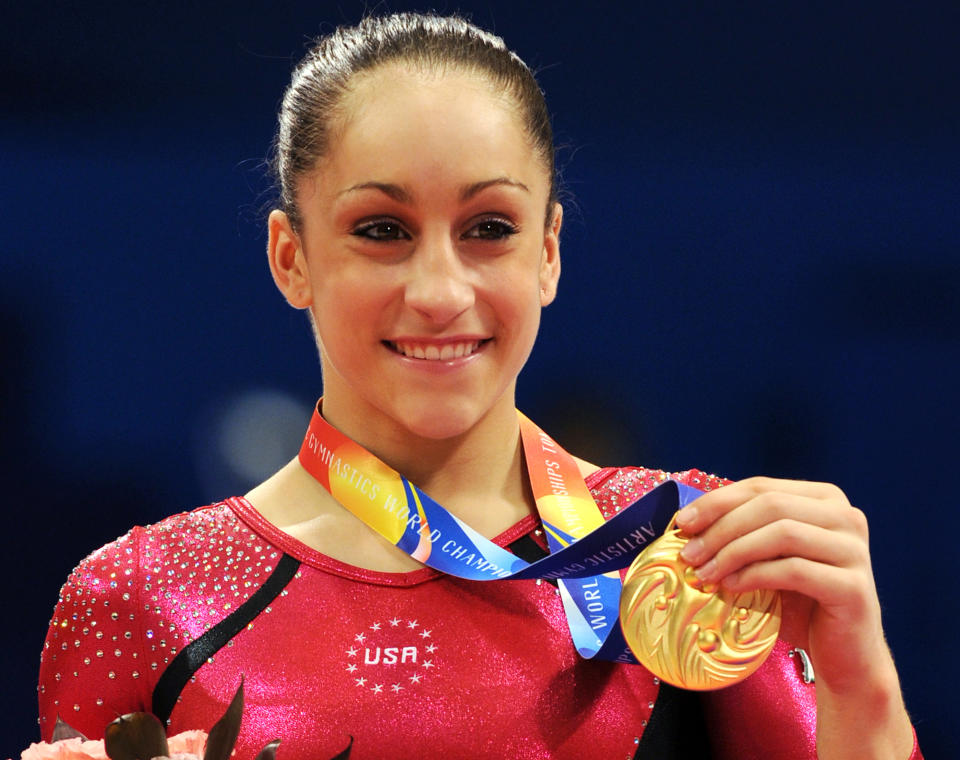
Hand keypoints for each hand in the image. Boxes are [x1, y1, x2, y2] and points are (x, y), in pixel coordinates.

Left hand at [674, 476, 913, 759]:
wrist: (843, 655)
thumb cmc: (798, 602)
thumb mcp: (767, 558)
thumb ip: (742, 532)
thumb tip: (685, 522)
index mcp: (824, 499)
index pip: (761, 487)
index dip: (717, 501)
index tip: (682, 523)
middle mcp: (846, 516)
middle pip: (770, 505)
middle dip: (721, 527)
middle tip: (689, 553)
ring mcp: (854, 550)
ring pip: (782, 533)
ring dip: (733, 551)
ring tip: (704, 573)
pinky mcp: (854, 587)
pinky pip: (794, 570)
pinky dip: (755, 575)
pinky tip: (731, 587)